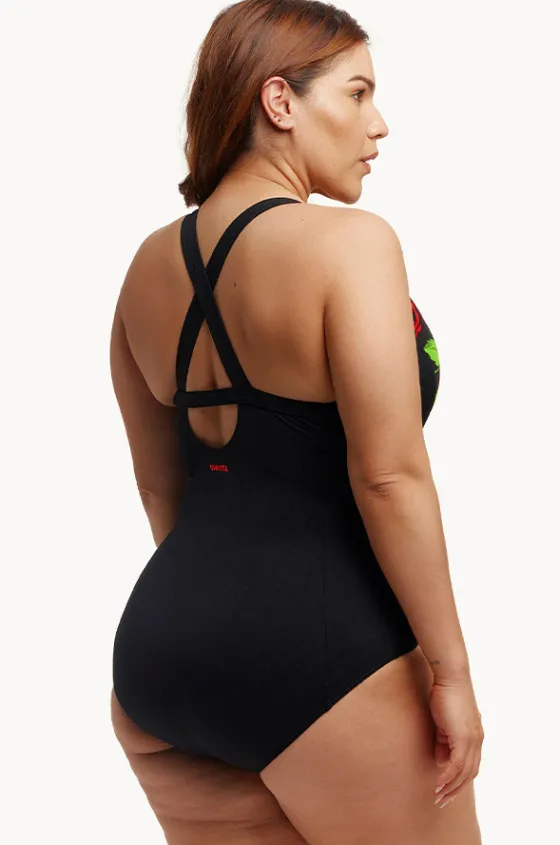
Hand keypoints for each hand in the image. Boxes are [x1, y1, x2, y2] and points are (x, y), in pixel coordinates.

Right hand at [429, 675, 483, 808]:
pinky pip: (456, 764)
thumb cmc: (446, 694)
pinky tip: (439, 783)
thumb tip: (442, 760)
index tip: (447, 789)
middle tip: (442, 800)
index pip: (470, 765)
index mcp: (475, 736)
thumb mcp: (444, 723)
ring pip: (464, 772)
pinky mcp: (464, 737)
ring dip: (451, 786)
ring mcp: (472, 739)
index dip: (459, 779)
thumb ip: (444, 741)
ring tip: (438, 796)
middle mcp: (477, 740)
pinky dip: (448, 776)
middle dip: (456, 789)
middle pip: (470, 773)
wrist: (450, 677)